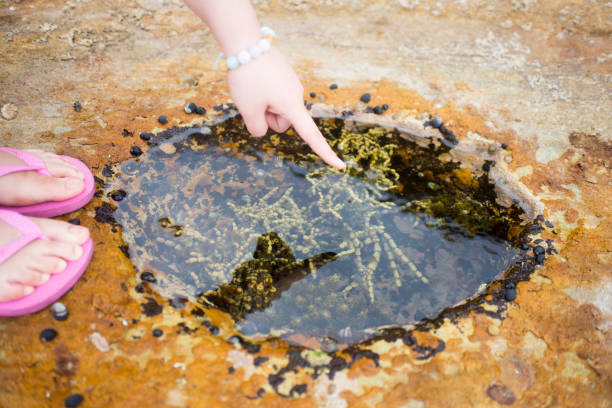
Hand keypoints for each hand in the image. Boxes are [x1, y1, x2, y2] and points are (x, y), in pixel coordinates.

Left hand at [227, 48, 345, 168]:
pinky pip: (272, 95)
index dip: (325, 153)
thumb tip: (263, 128)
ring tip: (251, 88)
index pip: (312, 136)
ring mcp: (291, 84)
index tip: (340, 166)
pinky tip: (253, 79)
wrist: (244, 42)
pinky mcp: (283, 76)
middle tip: (253, 100)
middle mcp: (297, 95)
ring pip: (275, 108)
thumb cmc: (247, 78)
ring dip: (263, 105)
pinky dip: (262, 93)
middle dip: (267, 117)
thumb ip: (257, 129)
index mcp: (292, 106)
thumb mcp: (248, 110)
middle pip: (281, 122)